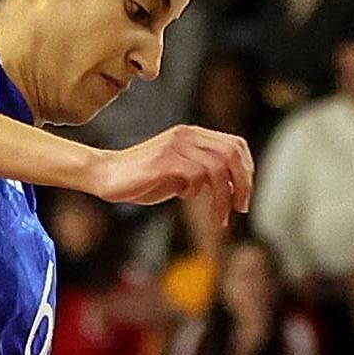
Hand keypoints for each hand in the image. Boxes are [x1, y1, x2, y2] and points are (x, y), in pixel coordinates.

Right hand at [83, 125, 253, 211]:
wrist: (106, 175)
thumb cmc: (141, 179)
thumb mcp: (178, 175)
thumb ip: (202, 176)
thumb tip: (230, 189)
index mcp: (193, 135)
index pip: (235, 145)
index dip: (247, 171)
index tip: (243, 197)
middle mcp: (187, 135)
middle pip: (233, 154)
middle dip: (243, 184)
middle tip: (241, 209)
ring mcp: (176, 146)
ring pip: (217, 168)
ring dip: (223, 197)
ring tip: (219, 218)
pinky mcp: (164, 160)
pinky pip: (195, 175)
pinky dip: (197, 193)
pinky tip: (185, 200)